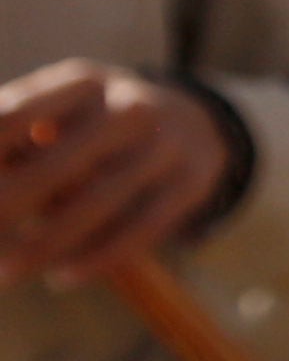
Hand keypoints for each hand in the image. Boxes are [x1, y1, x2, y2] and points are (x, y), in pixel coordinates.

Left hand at [0, 63, 235, 283]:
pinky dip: (97, 258)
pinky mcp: (192, 182)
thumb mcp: (61, 114)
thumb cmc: (96, 128)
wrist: (196, 123)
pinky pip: (141, 227)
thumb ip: (16, 142)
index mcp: (83, 83)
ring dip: (46, 245)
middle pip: (58, 165)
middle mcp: (129, 106)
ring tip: (7, 273)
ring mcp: (167, 144)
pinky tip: (61, 277)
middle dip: (9, 206)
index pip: (15, 115)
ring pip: (99, 202)